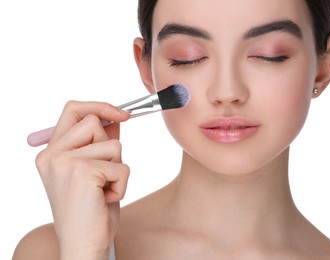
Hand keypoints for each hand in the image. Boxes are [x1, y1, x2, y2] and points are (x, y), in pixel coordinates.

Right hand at [35, 101, 130, 259]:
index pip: (73, 110)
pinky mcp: (82, 172)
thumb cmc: (91, 209)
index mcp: (51, 152)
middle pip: (95, 122)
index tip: (123, 115)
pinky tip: (105, 199)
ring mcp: (64, 162)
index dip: (100, 106)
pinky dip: (122, 184)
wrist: (84, 244)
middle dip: (110, 147)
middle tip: (102, 175)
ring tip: (102, 190)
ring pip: (114, 144)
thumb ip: (100, 144)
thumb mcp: (96, 171)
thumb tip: (116, 119)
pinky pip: (122, 166)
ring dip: (118, 168)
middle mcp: (52, 155)